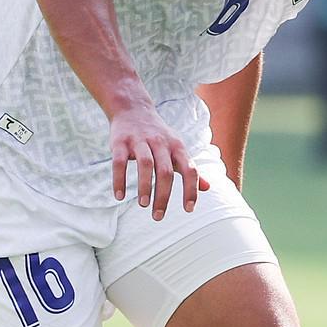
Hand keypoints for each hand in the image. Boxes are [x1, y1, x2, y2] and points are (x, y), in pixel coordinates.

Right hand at [109, 103, 207, 218]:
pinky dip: (119, 179)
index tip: (189, 210)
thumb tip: (208, 188)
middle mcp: (161, 143)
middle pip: (165, 172)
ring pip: (145, 165)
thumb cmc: (159, 137)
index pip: (190, 170)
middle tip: (158, 216)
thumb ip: (190, 169)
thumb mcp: (177, 149)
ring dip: (145, 187)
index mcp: (178, 147)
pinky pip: (119, 162)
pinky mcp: (120, 142)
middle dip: (163, 196)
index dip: (191, 190)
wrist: (133, 110)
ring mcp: (140, 141)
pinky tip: (119, 196)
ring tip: (144, 205)